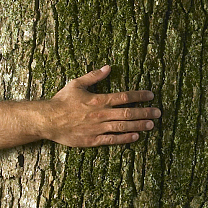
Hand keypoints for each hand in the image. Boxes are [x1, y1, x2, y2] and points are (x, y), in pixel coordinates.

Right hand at [43, 65, 157, 147]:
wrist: (48, 120)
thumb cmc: (61, 101)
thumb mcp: (76, 84)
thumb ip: (94, 76)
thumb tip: (108, 67)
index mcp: (99, 99)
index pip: (124, 96)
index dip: (139, 96)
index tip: (151, 96)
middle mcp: (101, 114)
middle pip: (128, 113)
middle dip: (145, 112)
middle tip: (158, 112)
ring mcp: (98, 128)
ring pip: (123, 127)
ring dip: (139, 125)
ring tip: (152, 125)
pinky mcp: (93, 140)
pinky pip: (112, 140)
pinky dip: (125, 139)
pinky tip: (136, 137)